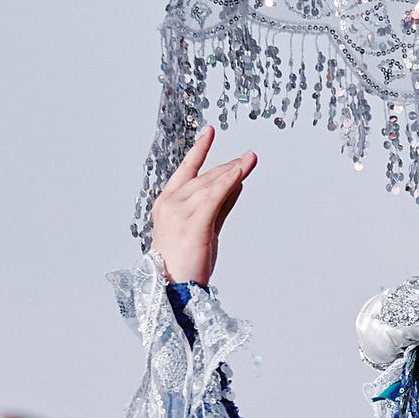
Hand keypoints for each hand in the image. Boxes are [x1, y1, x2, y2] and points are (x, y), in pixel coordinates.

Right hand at [148, 126, 255, 284]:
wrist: (175, 286)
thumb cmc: (187, 261)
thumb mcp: (205, 227)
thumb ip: (220, 205)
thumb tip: (236, 184)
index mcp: (168, 203)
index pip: (185, 170)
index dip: (198, 150)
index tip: (210, 131)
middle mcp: (170, 203)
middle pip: (203, 177)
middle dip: (228, 166)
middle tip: (249, 157)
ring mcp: (179, 212)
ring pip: (210, 185)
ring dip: (232, 171)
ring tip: (250, 159)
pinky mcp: (193, 223)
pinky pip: (214, 197)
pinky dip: (228, 183)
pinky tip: (240, 174)